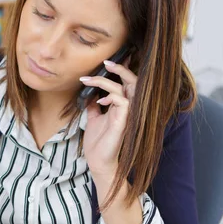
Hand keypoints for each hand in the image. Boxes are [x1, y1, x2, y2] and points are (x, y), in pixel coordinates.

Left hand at [80, 58, 135, 177]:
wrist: (97, 161)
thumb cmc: (98, 142)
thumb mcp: (93, 118)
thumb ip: (94, 104)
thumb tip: (89, 92)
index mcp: (122, 106)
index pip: (127, 83)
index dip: (121, 70)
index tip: (105, 62)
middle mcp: (128, 108)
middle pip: (133, 81)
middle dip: (121, 68)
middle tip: (105, 62)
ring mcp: (128, 115)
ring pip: (127, 88)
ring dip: (106, 81)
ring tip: (89, 79)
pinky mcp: (124, 122)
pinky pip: (123, 101)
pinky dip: (110, 96)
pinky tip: (99, 100)